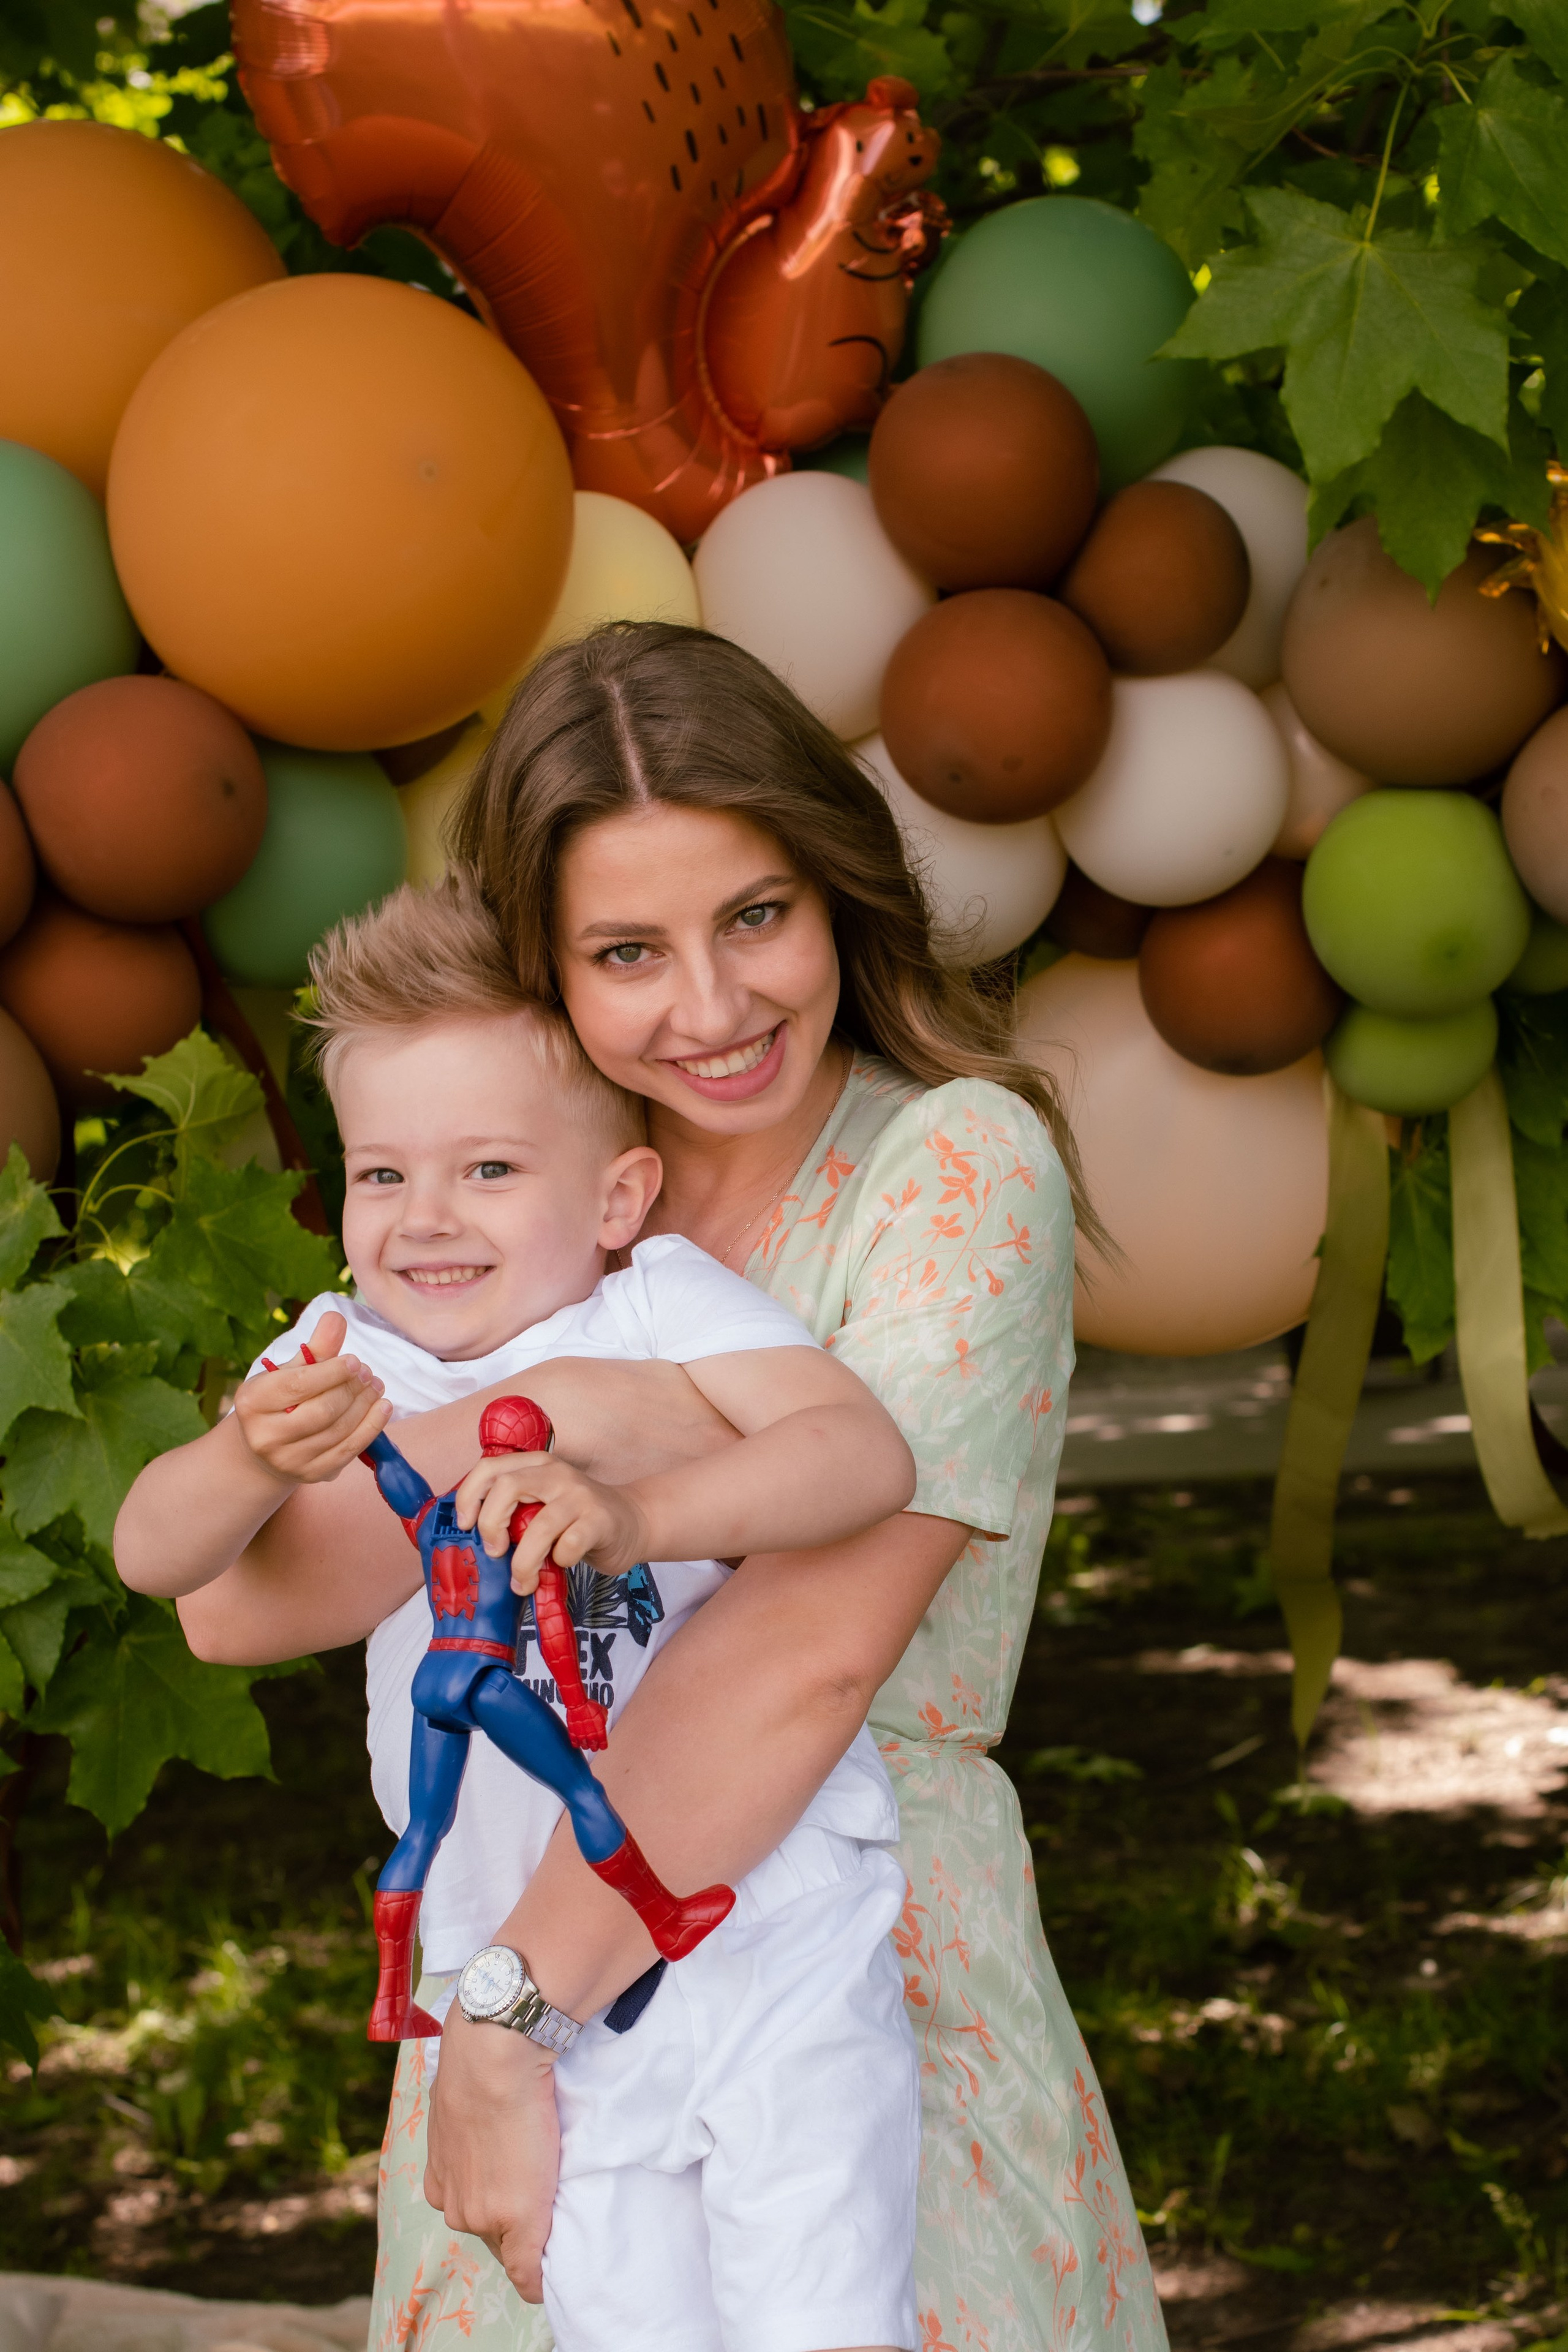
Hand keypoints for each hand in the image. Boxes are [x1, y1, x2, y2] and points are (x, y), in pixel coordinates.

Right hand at [232, 1312, 390, 1485]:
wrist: (266, 1448)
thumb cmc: (281, 1400)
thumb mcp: (289, 1371)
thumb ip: (314, 1348)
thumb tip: (336, 1318)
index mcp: (252, 1402)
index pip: (299, 1385)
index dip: (333, 1371)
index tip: (355, 1361)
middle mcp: (265, 1436)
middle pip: (322, 1411)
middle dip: (352, 1389)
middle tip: (369, 1373)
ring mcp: (288, 1461)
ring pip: (339, 1431)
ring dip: (365, 1405)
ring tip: (376, 1386)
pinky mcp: (311, 1475)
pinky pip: (349, 1451)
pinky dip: (371, 1428)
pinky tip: (383, 1408)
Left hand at [423, 2010, 559, 2302]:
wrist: (495, 2058)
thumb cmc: (484, 2070)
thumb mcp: (464, 2105)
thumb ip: (469, 2134)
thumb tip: (487, 2141)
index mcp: (440, 2179)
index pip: (472, 2211)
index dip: (498, 2206)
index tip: (521, 2192)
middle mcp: (452, 2203)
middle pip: (488, 2230)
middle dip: (512, 2222)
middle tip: (541, 2194)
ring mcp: (479, 2214)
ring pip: (508, 2245)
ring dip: (530, 2237)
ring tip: (554, 2204)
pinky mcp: (514, 2220)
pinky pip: (527, 2270)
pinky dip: (539, 2279)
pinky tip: (550, 2278)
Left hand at [452, 1452, 647, 1590]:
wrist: (632, 1521)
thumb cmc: (575, 1520)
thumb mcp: (540, 1504)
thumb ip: (512, 1510)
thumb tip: (471, 1540)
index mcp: (535, 1465)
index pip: (489, 1468)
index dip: (468, 1496)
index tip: (465, 1526)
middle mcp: (556, 1473)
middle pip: (507, 1487)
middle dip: (491, 1525)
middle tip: (494, 1552)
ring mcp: (580, 1495)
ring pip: (539, 1525)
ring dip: (524, 1562)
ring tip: (523, 1581)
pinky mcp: (600, 1520)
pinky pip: (569, 1545)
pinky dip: (559, 1561)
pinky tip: (562, 1564)